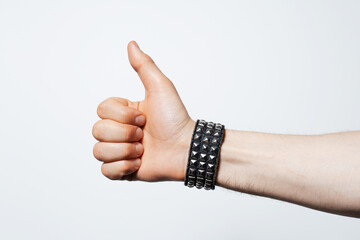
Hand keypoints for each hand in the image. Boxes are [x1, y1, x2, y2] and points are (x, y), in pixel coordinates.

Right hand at [92, 41, 194, 181]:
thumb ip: (144, 66)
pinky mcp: (123, 171)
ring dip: (124, 151)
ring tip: (143, 151)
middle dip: (125, 134)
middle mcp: (119, 131)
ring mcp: (120, 151)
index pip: (101, 110)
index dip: (122, 116)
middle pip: (97, 131)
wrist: (186, 149)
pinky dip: (123, 168)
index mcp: (123, 113)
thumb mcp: (160, 88)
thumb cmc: (175, 118)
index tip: (144, 118)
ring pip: (98, 151)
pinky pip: (105, 171)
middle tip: (145, 135)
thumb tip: (131, 44)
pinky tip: (139, 163)